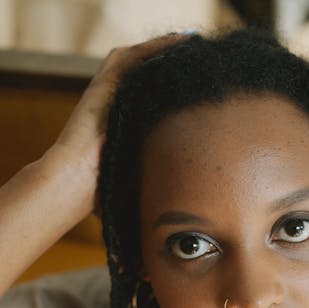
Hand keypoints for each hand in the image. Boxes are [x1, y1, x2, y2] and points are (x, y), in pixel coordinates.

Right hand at [0, 34, 188, 295]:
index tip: (211, 98)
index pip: (160, 105)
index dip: (182, 99)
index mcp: (131, 129)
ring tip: (199, 47)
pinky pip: (134, 58)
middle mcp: (123, 108)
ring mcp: (113, 94)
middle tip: (210, 68)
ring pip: (145, 64)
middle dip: (180, 73)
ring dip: (170, 55)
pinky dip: (158, 48)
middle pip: (155, 80)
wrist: (73, 186)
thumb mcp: (138, 192)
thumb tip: (174, 239)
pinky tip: (183, 42)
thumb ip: (155, 198)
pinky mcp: (106, 84)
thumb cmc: (101, 197)